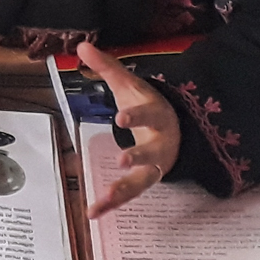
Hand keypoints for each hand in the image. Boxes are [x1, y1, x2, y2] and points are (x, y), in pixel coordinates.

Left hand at [77, 42, 181, 217]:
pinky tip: (94, 213)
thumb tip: (82, 46)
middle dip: (138, 156)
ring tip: (104, 200)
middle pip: (150, 152)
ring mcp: (154, 165)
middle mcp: (159, 143)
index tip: (121, 118)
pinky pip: (129, 195)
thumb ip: (107, 67)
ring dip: (123, 190)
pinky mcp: (145, 181)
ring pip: (141, 181)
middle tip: (122, 161)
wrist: (177, 129)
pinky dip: (112, 205)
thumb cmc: (148, 105)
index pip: (148, 113)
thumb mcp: (130, 84)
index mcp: (156, 115)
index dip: (136, 116)